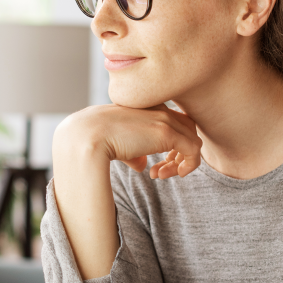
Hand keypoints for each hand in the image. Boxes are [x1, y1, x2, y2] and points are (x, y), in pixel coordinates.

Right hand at [55, 103, 201, 180]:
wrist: (88, 136)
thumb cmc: (96, 139)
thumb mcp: (118, 144)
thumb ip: (134, 152)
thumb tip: (142, 165)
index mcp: (147, 106)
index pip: (173, 121)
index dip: (170, 144)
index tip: (155, 163)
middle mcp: (159, 109)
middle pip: (187, 129)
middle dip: (178, 153)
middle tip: (160, 170)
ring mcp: (165, 120)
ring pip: (192, 140)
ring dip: (181, 162)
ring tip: (161, 175)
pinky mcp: (168, 134)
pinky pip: (194, 151)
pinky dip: (187, 166)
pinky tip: (165, 176)